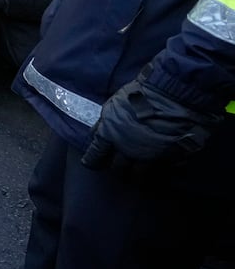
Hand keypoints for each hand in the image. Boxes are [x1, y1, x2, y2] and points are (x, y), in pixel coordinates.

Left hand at [80, 70, 218, 174]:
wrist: (175, 94)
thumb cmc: (142, 93)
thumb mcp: (114, 104)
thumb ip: (105, 122)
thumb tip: (98, 132)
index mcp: (109, 134)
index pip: (95, 156)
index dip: (93, 161)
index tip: (94, 163)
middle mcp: (126, 149)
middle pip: (117, 168)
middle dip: (117, 168)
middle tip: (120, 167)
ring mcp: (148, 155)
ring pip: (138, 175)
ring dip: (137, 175)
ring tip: (139, 175)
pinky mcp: (169, 158)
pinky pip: (161, 171)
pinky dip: (159, 171)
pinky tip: (160, 167)